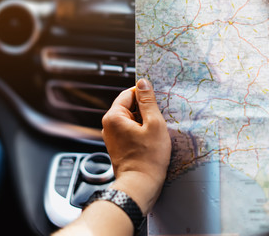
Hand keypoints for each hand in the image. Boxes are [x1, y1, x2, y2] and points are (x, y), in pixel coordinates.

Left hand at [102, 78, 170, 214]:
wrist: (140, 185)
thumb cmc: (148, 158)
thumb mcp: (154, 124)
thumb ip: (148, 101)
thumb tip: (143, 83)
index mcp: (114, 116)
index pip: (129, 93)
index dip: (145, 95)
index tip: (157, 101)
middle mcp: (109, 125)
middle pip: (129, 106)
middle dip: (145, 110)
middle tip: (159, 120)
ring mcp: (112, 137)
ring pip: (131, 119)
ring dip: (145, 122)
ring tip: (156, 133)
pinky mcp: (118, 146)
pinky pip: (130, 131)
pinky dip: (141, 132)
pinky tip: (151, 140)